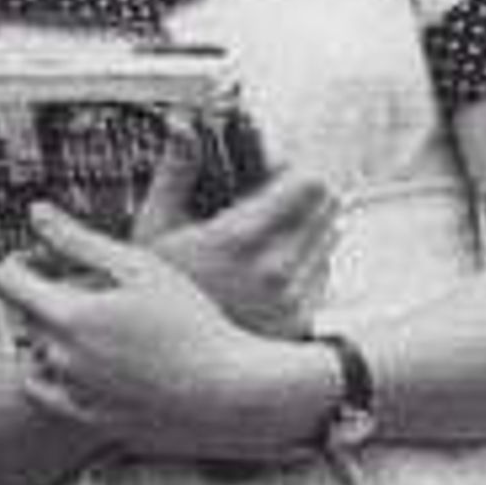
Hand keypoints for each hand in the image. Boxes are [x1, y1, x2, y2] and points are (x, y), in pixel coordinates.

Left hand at [0, 206, 327, 460]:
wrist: (235, 393)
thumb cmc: (194, 323)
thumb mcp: (138, 268)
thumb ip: (79, 240)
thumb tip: (36, 212)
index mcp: (69, 317)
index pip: (6, 282)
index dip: (16, 262)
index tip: (35, 257)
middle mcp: (63, 359)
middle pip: (24, 317)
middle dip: (39, 296)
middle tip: (73, 284)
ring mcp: (77, 394)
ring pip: (38, 356)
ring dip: (49, 336)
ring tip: (88, 324)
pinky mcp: (94, 421)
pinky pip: (51, 395)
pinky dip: (57, 376)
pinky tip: (87, 362)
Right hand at [132, 144, 337, 340]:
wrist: (173, 359)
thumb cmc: (157, 290)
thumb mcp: (153, 227)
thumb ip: (176, 172)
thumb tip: (183, 125)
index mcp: (240, 240)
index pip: (308, 182)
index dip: (290, 165)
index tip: (267, 167)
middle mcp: (277, 269)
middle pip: (328, 203)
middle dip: (303, 189)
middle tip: (270, 191)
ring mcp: (294, 296)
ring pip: (331, 234)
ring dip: (308, 221)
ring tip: (268, 227)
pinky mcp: (302, 315)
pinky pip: (323, 268)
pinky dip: (306, 254)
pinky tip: (270, 260)